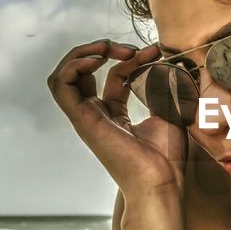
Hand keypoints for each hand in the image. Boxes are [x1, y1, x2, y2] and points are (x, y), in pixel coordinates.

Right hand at [47, 39, 186, 197]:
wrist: (162, 181)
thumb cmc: (167, 158)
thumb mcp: (169, 112)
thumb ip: (163, 88)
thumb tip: (166, 63)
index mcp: (115, 114)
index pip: (114, 74)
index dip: (133, 57)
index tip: (156, 52)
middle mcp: (97, 114)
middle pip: (83, 72)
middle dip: (101, 49)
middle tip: (128, 48)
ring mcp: (87, 117)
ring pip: (64, 75)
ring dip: (83, 53)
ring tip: (108, 48)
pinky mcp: (82, 120)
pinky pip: (61, 85)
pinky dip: (73, 65)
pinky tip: (97, 59)